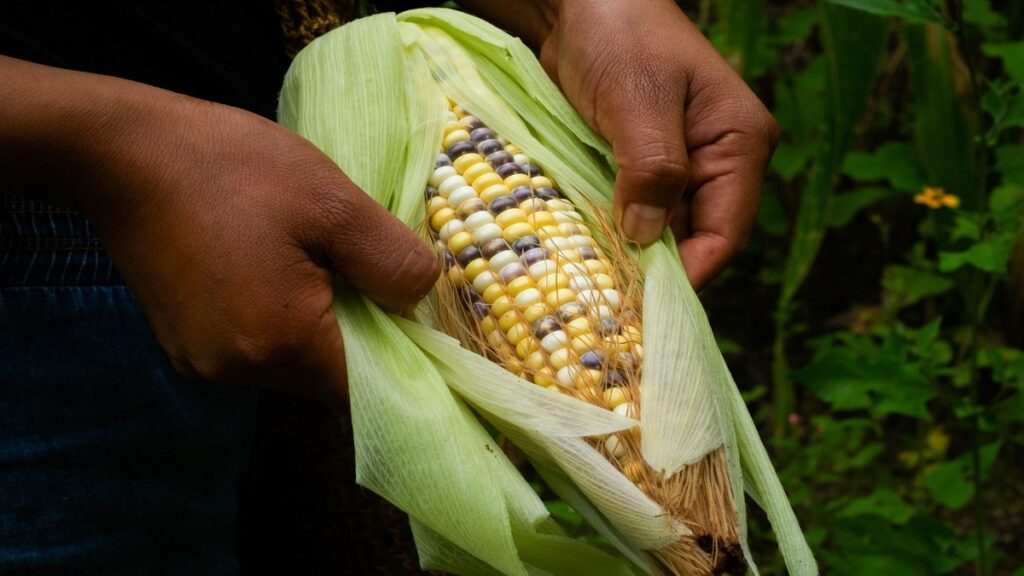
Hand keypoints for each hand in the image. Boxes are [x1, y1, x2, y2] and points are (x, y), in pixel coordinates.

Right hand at [0, 57, 439, 401]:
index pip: (368, 383)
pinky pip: (258, 347)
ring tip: (318, 259)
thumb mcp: (332, 201)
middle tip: (365, 268)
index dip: (403, 352)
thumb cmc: (231, 168)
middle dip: (361, 331)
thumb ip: (390, 260)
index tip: (413, 310)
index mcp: (278, 342)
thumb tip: (420, 301)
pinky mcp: (186, 344)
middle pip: (330, 376)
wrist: (121, 152)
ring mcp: (204, 363)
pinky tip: (277, 266)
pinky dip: (282, 318)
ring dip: (321, 323)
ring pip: (294, 361)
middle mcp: (238, 371)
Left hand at [463, 0, 778, 288]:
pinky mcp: (642, 168)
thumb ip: (652, 170)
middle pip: (694, 240)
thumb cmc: (621, 37)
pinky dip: (610, 232)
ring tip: (590, 282)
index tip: (641, 301)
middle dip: (653, 269)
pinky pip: (633, 213)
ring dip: (627, 253)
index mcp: (739, 144)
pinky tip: (582, 250)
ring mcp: (680, 167)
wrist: (584, 3)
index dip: (688, 273)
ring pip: (660, 232)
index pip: (725, 232)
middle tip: (607, 301)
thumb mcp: (638, 101)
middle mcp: (718, 163)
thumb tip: (646, 239)